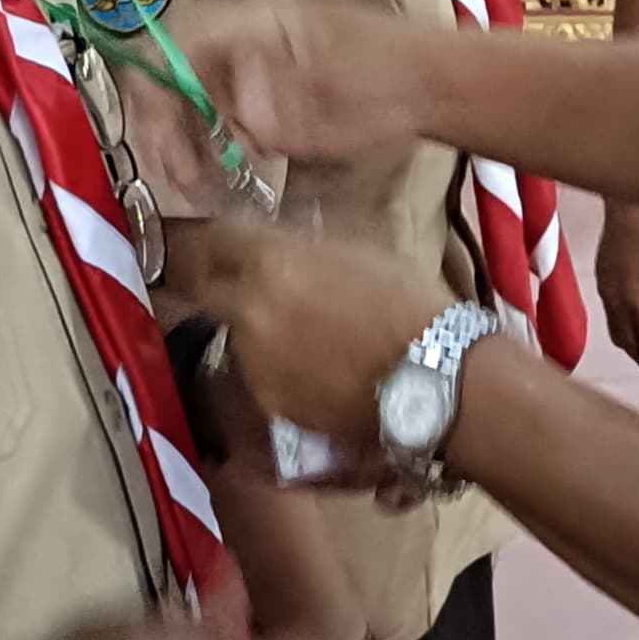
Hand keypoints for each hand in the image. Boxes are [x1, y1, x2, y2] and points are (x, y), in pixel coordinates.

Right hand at [180, 0, 452, 166]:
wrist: (433, 86)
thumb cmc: (387, 75)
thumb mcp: (333, 87)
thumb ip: (283, 101)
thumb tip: (241, 117)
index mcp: (256, 20)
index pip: (180, 42)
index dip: (158, 86)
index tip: (159, 136)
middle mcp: (247, 40)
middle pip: (180, 73)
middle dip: (169, 125)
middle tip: (176, 174)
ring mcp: (259, 69)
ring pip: (199, 101)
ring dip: (190, 141)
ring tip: (198, 182)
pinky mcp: (273, 101)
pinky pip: (227, 121)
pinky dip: (218, 147)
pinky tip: (229, 172)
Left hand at [184, 219, 460, 440]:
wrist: (433, 377)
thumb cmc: (407, 301)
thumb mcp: (357, 249)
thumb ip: (304, 246)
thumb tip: (280, 243)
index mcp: (271, 261)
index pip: (212, 238)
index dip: (215, 237)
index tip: (220, 238)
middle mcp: (248, 310)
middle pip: (205, 288)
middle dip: (217, 281)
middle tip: (242, 280)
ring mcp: (253, 361)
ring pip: (234, 333)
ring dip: (253, 326)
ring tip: (298, 331)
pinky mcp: (268, 402)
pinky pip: (258, 372)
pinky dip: (275, 365)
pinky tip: (313, 365)